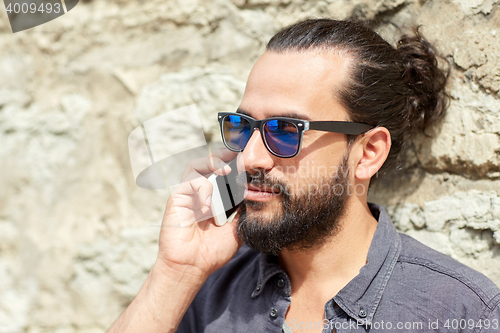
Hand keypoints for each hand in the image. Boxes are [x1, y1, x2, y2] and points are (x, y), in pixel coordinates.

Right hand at [155, 148, 242, 281]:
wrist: (193, 266)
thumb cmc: (212, 250)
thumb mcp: (236, 228)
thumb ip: (243, 210)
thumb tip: (255, 193)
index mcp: (215, 197)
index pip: (223, 172)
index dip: (234, 163)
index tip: (250, 162)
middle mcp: (200, 192)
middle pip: (209, 161)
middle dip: (224, 155)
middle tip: (238, 158)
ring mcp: (188, 194)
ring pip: (196, 165)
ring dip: (213, 164)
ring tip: (226, 171)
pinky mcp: (177, 198)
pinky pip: (191, 182)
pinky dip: (203, 189)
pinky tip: (208, 207)